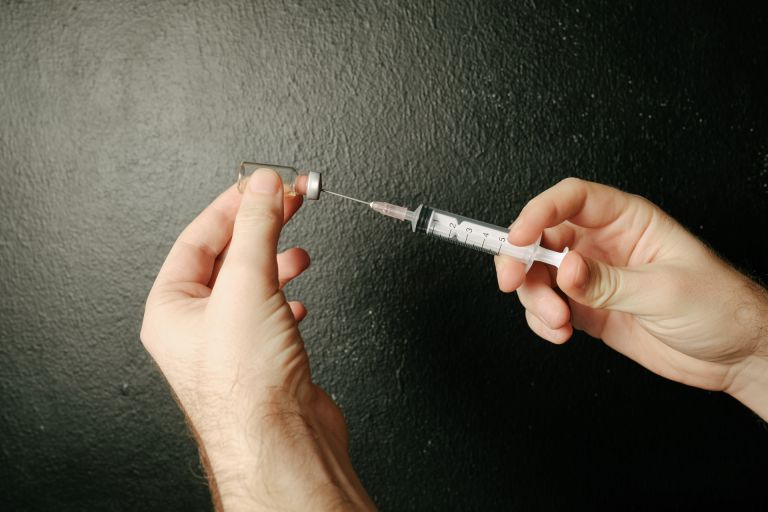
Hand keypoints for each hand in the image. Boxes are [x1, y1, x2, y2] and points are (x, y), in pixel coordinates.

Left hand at [141, 170, 374, 510]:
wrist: (282, 442)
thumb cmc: (247, 386)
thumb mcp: (247, 284)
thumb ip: (257, 226)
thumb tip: (263, 184)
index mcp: (171, 307)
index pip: (199, 236)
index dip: (233, 204)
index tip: (263, 183)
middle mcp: (195, 326)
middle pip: (227, 258)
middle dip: (260, 228)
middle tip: (289, 201)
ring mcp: (229, 344)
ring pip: (250, 286)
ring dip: (276, 262)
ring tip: (299, 251)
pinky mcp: (262, 359)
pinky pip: (269, 314)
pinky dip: (286, 299)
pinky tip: (299, 300)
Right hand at [495, 178, 767, 418]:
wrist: (735, 354)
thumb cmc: (719, 307)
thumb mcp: (666, 290)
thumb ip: (609, 281)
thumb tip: (565, 269)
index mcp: (626, 220)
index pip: (570, 200)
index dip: (538, 212)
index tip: (519, 237)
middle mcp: (603, 244)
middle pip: (543, 238)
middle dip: (521, 260)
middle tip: (513, 283)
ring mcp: (592, 278)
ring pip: (539, 276)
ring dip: (535, 299)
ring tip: (556, 321)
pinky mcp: (587, 309)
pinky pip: (548, 307)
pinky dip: (542, 321)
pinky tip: (558, 332)